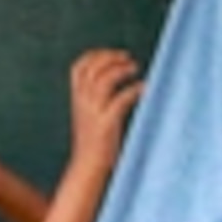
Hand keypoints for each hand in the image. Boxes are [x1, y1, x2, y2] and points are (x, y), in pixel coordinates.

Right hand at [63, 50, 141, 170]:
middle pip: (92, 69)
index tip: (114, 54)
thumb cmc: (94, 141)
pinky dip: (133, 90)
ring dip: (121, 69)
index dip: (95, 55)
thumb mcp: (88, 114)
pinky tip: (144, 88)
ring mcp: (93, 112)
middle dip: (111, 58)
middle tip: (129, 59)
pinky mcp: (106, 124)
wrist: (88, 166)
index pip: (78, 67)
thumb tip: (113, 78)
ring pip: (103, 79)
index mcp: (77, 99)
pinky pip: (120, 99)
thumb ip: (95, 97)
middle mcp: (82, 102)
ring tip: (135, 68)